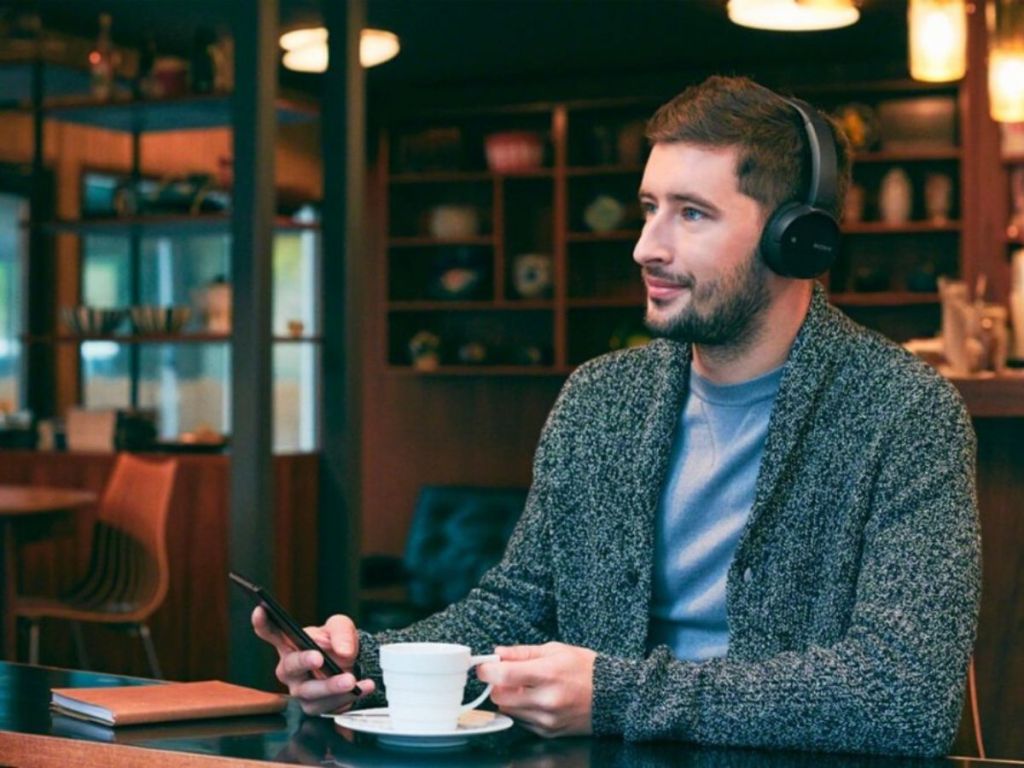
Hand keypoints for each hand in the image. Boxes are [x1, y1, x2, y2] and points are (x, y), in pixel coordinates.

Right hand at [251, 607, 375, 714]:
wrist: (355, 665)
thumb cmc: (338, 643)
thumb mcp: (342, 628)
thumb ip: (342, 633)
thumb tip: (343, 651)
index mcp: (290, 644)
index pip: (272, 633)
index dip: (263, 623)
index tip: (261, 610)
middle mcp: (290, 669)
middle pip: (289, 667)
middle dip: (303, 662)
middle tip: (319, 658)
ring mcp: (301, 690)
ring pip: (309, 693)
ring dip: (331, 687)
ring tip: (351, 680)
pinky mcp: (315, 706)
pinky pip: (328, 706)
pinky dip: (347, 698)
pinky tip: (363, 688)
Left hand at [476, 642, 595, 737]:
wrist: (614, 696)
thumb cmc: (586, 668)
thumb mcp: (556, 650)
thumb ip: (523, 653)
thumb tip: (497, 653)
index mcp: (548, 674)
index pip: (504, 676)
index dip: (487, 670)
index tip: (483, 666)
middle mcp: (547, 700)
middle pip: (499, 697)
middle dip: (497, 685)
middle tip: (507, 675)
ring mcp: (548, 720)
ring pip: (508, 711)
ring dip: (510, 698)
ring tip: (527, 687)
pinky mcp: (549, 732)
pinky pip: (522, 722)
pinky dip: (523, 710)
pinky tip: (538, 699)